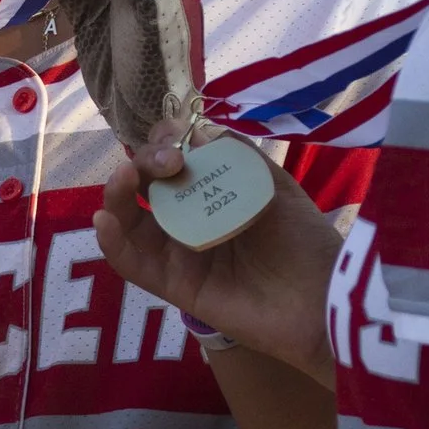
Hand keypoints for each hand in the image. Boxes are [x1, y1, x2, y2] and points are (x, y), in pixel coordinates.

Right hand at [92, 119, 342, 371]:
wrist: (323, 299)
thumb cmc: (304, 240)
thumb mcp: (273, 184)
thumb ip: (234, 155)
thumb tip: (192, 129)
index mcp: (213, 192)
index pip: (171, 159)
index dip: (165, 141)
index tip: (180, 139)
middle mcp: (189, 220)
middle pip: (144, 185)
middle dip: (145, 162)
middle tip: (170, 161)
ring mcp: (178, 253)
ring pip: (129, 221)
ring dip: (117, 194)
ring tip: (126, 178)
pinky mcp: (174, 286)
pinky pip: (133, 264)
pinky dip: (112, 242)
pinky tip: (105, 220)